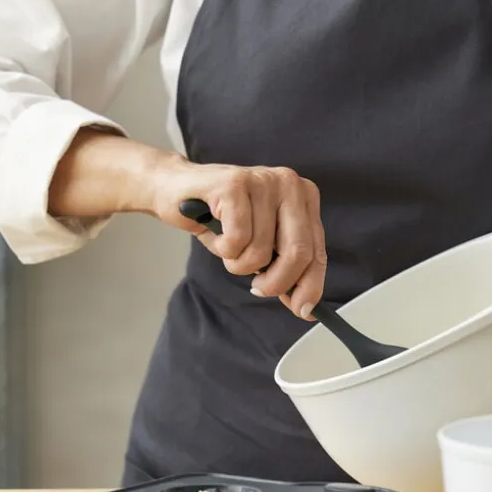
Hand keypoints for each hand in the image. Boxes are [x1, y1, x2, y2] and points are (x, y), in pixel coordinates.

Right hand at [151, 156, 326, 319]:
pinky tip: (216, 233)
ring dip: (239, 263)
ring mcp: (262, 180)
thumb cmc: (222, 219)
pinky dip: (224, 248)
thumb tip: (305, 306)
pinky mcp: (233, 184)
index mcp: (304, 196)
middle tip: (258, 288)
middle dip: (276, 282)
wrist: (174, 190)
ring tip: (228, 246)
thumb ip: (285, 267)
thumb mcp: (261, 243)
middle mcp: (289, 183)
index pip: (316, 250)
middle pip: (298, 252)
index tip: (302, 310)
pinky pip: (237, 240)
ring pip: (261, 250)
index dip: (310, 285)